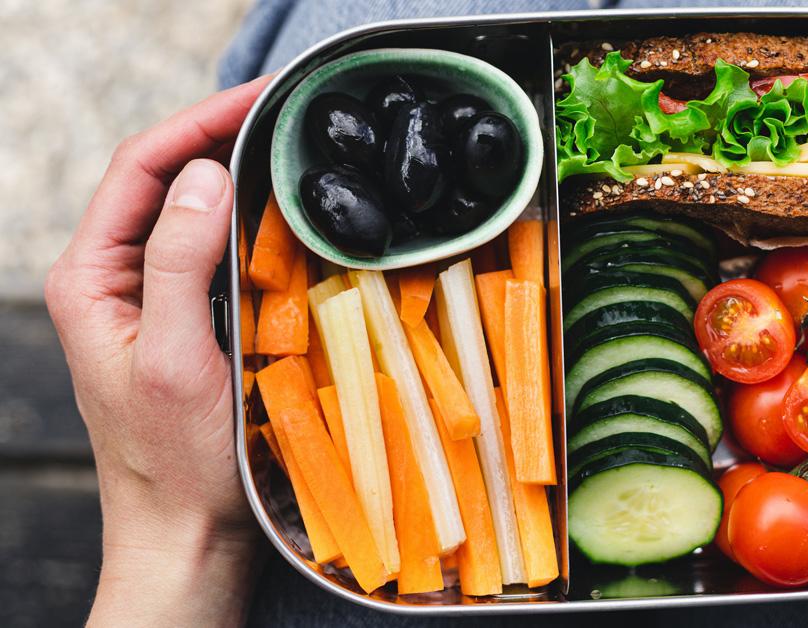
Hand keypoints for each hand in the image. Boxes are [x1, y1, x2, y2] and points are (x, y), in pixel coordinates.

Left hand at [45, 75, 271, 626]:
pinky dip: (252, 227)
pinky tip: (290, 219)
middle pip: (164, 180)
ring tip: (295, 152)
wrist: (187, 534)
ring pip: (192, 214)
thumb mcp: (177, 359)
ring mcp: (151, 300)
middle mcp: (115, 280)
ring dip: (241, 180)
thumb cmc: (176, 463)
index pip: (140, 169)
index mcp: (90, 278)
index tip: (262, 97)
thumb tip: (204, 175)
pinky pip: (215, 254)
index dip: (198, 122)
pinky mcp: (187, 321)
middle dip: (224, 137)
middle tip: (291, 115)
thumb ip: (177, 262)